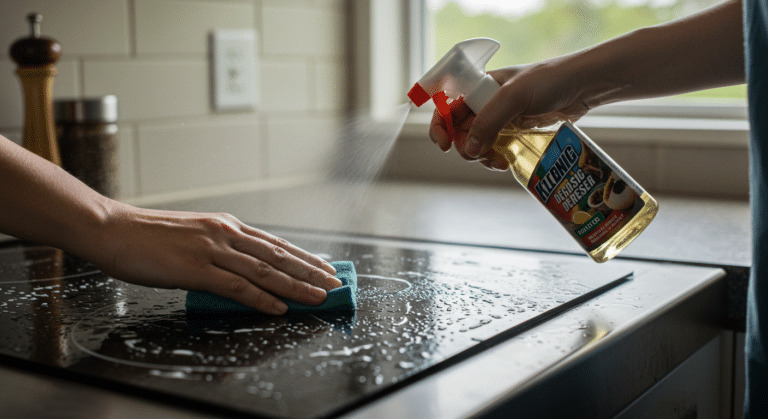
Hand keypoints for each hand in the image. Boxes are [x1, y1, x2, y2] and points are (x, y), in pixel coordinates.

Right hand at [88, 203, 340, 314]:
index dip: (303, 257)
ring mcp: (212, 250)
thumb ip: (219, 248)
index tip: (325, 267)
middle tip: (334, 283)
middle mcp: (226, 234)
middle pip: (278, 256)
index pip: (275, 243)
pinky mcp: (196, 269)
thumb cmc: (148, 235)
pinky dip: (261, 298)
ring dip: (295, 285)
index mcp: (226, 225)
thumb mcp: (193, 234)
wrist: (112, 229)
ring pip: (264, 271)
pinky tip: (278, 307)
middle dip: (310, 271)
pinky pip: (236, 287)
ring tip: (318, 296)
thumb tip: (242, 266)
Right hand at [428, 61, 592, 170]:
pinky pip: (497, 149)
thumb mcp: (513, 97)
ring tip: (498, 162)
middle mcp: (488, 102)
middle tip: (480, 156)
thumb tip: (470, 149)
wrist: (585, 85)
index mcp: (481, 87)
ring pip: (478, 144)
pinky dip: (497, 158)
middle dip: (466, 147)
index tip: (444, 145)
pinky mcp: (517, 132)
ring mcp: (502, 118)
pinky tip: (506, 161)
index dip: (440, 126)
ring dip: (482, 157)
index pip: (448, 106)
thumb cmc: (550, 80)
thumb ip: (488, 121)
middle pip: (461, 131)